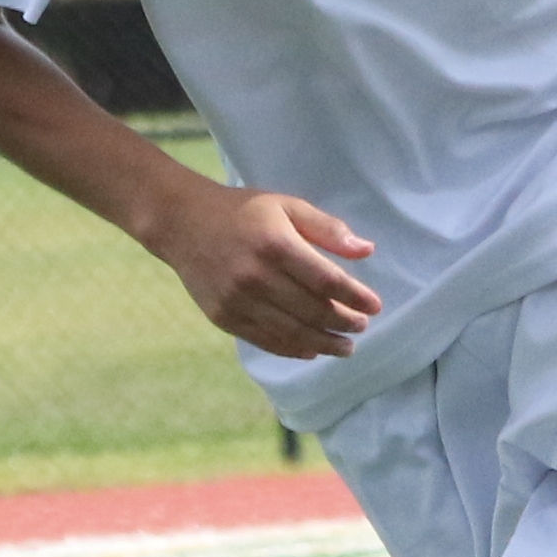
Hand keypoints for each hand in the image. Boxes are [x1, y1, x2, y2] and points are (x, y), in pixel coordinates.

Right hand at [155, 185, 383, 357]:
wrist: (182, 223)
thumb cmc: (242, 211)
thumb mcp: (286, 206)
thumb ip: (326, 229)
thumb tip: (366, 250)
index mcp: (276, 245)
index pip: (326, 280)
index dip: (354, 297)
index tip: (375, 306)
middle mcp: (256, 277)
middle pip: (311, 310)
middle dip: (343, 323)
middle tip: (362, 327)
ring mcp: (238, 301)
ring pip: (291, 332)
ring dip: (323, 343)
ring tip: (345, 347)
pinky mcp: (223, 317)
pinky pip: (265, 340)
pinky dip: (292, 349)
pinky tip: (312, 351)